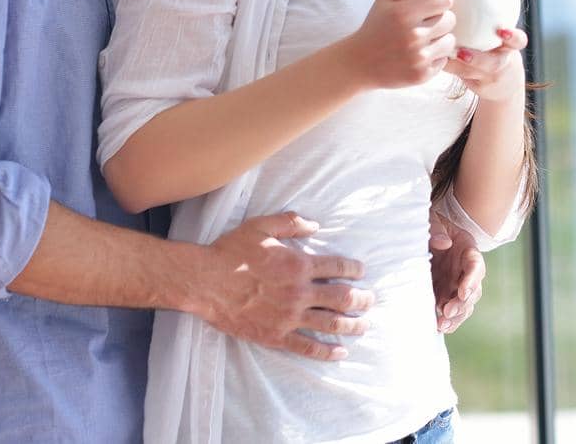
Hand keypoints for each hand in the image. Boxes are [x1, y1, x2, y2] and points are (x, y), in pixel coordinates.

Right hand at [194, 212, 373, 358]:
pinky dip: (326, 351)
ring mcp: (288, 317)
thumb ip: (291, 223)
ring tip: (364, 326)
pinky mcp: (276, 336)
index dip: (354, 268)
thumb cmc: (231, 252)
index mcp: (299, 264)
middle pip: (342, 298)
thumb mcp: (261, 226)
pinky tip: (340, 353)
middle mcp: (299, 292)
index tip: (361, 272)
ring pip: (330, 324)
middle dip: (362, 300)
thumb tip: (315, 225)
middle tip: (371, 300)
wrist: (204, 282)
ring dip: (352, 326)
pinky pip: (307, 346)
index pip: (338, 266)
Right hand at [344, 0, 456, 87]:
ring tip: (420, 40)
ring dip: (439, 39)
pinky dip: (433, 57)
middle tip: (421, 24)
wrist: (359, 62)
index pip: (444, 0)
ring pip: (450, 40)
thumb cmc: (377, 24)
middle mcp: (413, 36)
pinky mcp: (422, 75)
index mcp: (403, 13)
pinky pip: (444, 60)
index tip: (427, 6)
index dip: (438, 1)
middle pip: (450, 19)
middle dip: (439, 19)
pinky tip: (416, 54)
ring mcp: (418, 58)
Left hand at [429, 215, 485, 333]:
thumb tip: (443, 243)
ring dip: (456, 316)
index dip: (472, 279)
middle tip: (448, 311)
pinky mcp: (446, 293)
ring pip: (465, 304)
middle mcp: (466, 271)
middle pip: (473, 290)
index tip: (462, 291)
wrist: (429, 234)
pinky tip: (440, 327)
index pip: (476, 266)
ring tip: (442, 324)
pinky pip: (452, 309)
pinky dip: (449, 320)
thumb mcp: (434, 220)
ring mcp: (457, 284)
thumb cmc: (435, 224)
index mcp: (468, 251)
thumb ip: (437, 230)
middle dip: (462, 303)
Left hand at [443, 27, 528, 102]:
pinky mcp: (479, 86)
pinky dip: (449, 67)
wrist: (502, 83)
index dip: (513, 37)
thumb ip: (489, 17)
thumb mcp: (501, 35)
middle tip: (461, 52)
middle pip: (494, 64)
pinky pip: (461, 77)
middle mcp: (502, 63)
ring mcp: (490, 77)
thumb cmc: (495, 47)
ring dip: (457, 66)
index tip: (502, 32)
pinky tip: (436, 58)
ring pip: (473, 73)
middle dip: (478, 59)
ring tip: (443, 57)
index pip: (519, 41)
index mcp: (510, 46)